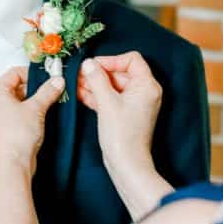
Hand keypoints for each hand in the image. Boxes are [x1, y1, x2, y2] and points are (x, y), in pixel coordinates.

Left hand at [0, 67, 64, 172]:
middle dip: (34, 89)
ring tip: (48, 104)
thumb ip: (47, 92)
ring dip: (33, 102)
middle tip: (50, 91)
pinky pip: (17, 116)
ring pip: (17, 103)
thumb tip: (56, 81)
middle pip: (15, 88)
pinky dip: (29, 114)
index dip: (31, 73)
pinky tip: (41, 118)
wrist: (13, 164)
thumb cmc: (17, 136)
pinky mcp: (4, 132)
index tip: (45, 77)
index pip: (13, 74)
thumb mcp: (36, 108)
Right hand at [78, 53, 166, 219]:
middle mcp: (144, 92)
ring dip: (95, 84)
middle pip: (120, 72)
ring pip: (113, 86)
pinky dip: (98, 95)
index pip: (132, 60)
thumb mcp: (107, 102)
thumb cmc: (122, 134)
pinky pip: (112, 98)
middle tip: (78, 74)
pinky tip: (80, 94)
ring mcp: (135, 103)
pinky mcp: (126, 113)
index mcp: (146, 85)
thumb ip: (97, 79)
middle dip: (98, 73)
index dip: (111, 60)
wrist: (127, 164)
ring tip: (75, 84)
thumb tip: (88, 64)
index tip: (94, 66)